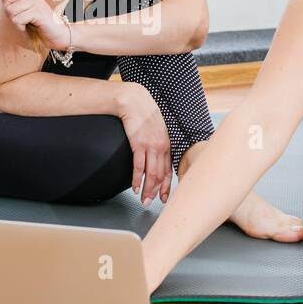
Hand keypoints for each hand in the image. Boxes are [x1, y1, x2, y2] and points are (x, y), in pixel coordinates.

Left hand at [0, 0, 70, 49]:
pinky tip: (28, 26)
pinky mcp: (38, 13)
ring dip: (14, 20)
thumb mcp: (23, 10)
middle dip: (7, 10)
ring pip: (10, 10)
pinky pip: (18, 19)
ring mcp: (36, 3)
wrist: (56, 34)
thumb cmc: (39, 23)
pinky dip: (20, 27)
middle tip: (18, 17)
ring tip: (25, 22)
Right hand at [115, 82, 171, 206]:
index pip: (169, 170)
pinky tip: (135, 187)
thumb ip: (158, 142)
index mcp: (166, 144)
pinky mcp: (139, 144)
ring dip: (147, 189)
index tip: (164, 197)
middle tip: (151, 203)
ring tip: (143, 199)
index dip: (167, 186)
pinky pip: (139, 166)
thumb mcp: (156, 128)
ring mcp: (151, 146)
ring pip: (151, 173)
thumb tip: (155, 155)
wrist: (133, 101)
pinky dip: (137, 179)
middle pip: (161, 175)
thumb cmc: (143, 114)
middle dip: (157, 192)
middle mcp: (161, 146)